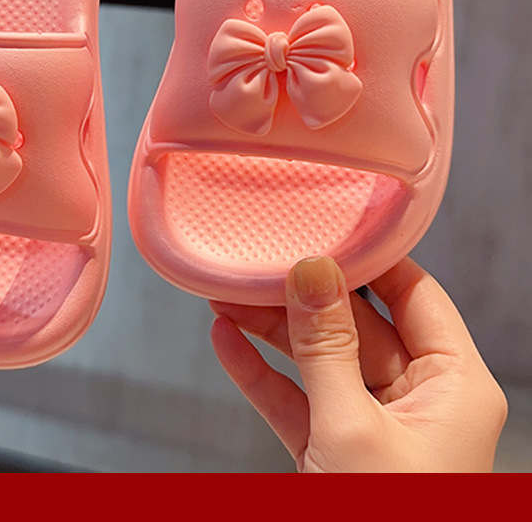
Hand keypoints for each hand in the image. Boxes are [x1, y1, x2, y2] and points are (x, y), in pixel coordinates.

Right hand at [210, 255, 507, 471]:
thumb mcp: (353, 428)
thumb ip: (326, 345)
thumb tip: (313, 268)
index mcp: (454, 385)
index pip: (414, 293)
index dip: (369, 255)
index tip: (322, 221)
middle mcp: (421, 401)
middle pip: (359, 325)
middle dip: (303, 294)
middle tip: (257, 259)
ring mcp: (377, 430)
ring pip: (322, 362)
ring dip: (272, 332)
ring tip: (225, 295)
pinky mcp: (338, 458)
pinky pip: (299, 403)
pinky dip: (263, 376)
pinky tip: (226, 345)